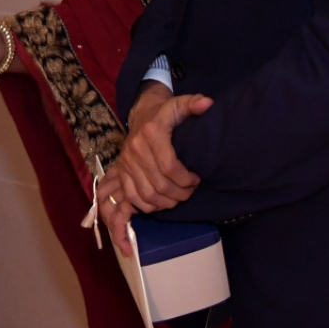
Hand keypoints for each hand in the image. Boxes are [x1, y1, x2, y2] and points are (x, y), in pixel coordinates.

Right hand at [100, 83, 213, 255]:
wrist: (143, 113)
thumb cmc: (166, 113)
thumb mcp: (180, 104)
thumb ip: (194, 104)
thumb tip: (208, 104)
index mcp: (151, 134)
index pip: (170, 167)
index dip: (186, 179)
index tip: (196, 179)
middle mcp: (134, 151)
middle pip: (158, 186)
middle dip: (178, 195)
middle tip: (190, 193)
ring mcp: (125, 165)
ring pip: (143, 197)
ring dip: (163, 205)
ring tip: (176, 201)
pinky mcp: (120, 175)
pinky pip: (125, 201)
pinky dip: (137, 214)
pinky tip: (146, 222)